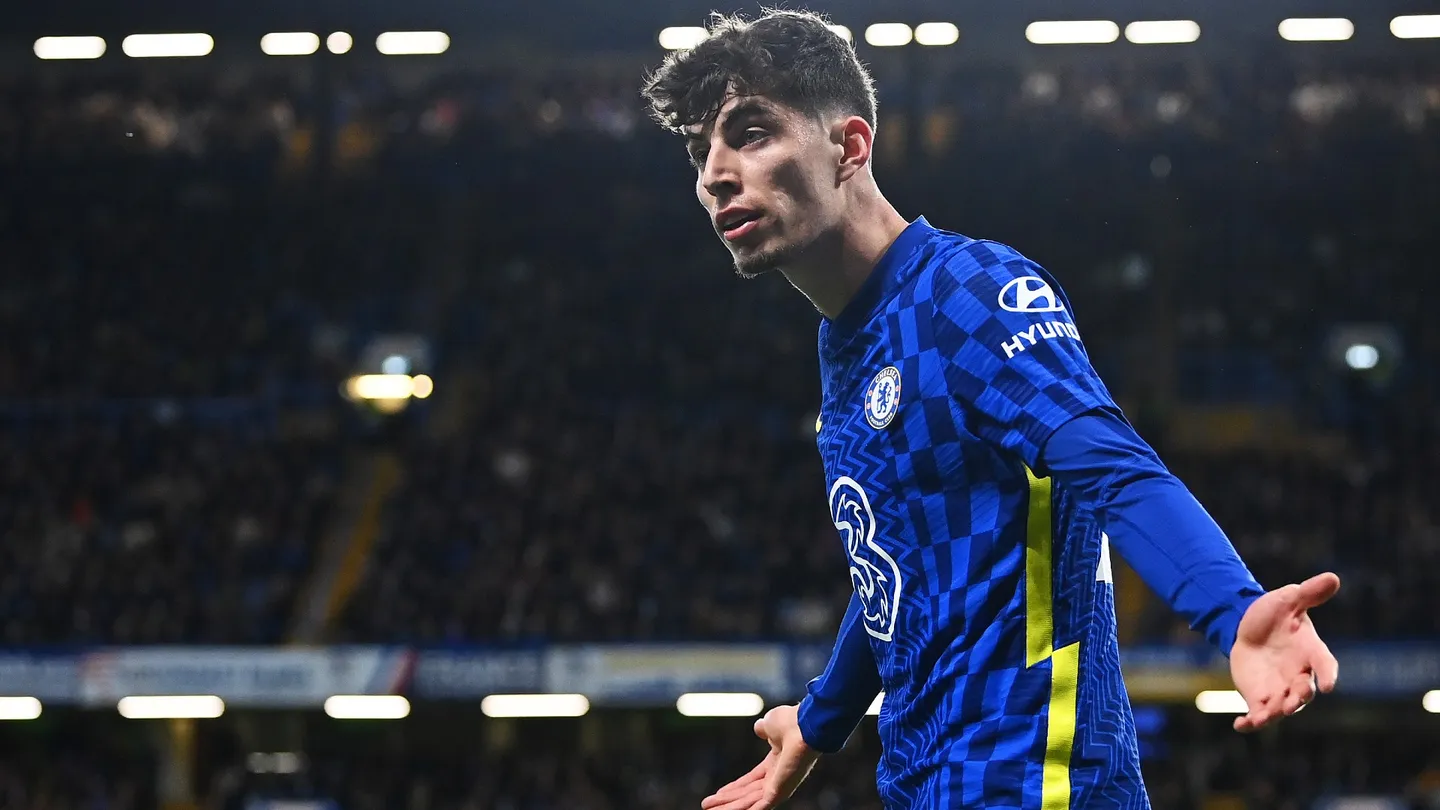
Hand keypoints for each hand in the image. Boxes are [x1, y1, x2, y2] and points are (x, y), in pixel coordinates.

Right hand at [700, 704, 820, 809]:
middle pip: (747, 794)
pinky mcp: (779, 791)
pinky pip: (759, 806)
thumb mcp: (770, 724)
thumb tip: (759, 727)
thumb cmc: (791, 722)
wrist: (803, 725)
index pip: (751, 780)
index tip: (719, 793)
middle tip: (707, 806)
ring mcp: (779, 786)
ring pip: (749, 802)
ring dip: (729, 807)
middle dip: (726, 800)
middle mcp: (777, 778)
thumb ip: (763, 729)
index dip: (734, 787)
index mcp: (776, 763)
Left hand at [1229, 572, 1340, 732]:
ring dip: (1275, 712)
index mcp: (1311, 651)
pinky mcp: (1260, 696)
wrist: (1248, 627)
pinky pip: (1258, 713)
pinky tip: (1240, 725)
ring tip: (1263, 717)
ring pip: (1282, 707)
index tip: (1328, 685)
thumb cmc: (1275, 614)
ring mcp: (1280, 688)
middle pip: (1304, 692)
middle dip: (1299, 697)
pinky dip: (1251, 722)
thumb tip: (1333, 577)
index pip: (1325, 665)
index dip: (1328, 675)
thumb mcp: (1288, 600)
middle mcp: (1299, 675)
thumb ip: (1309, 593)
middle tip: (1293, 702)